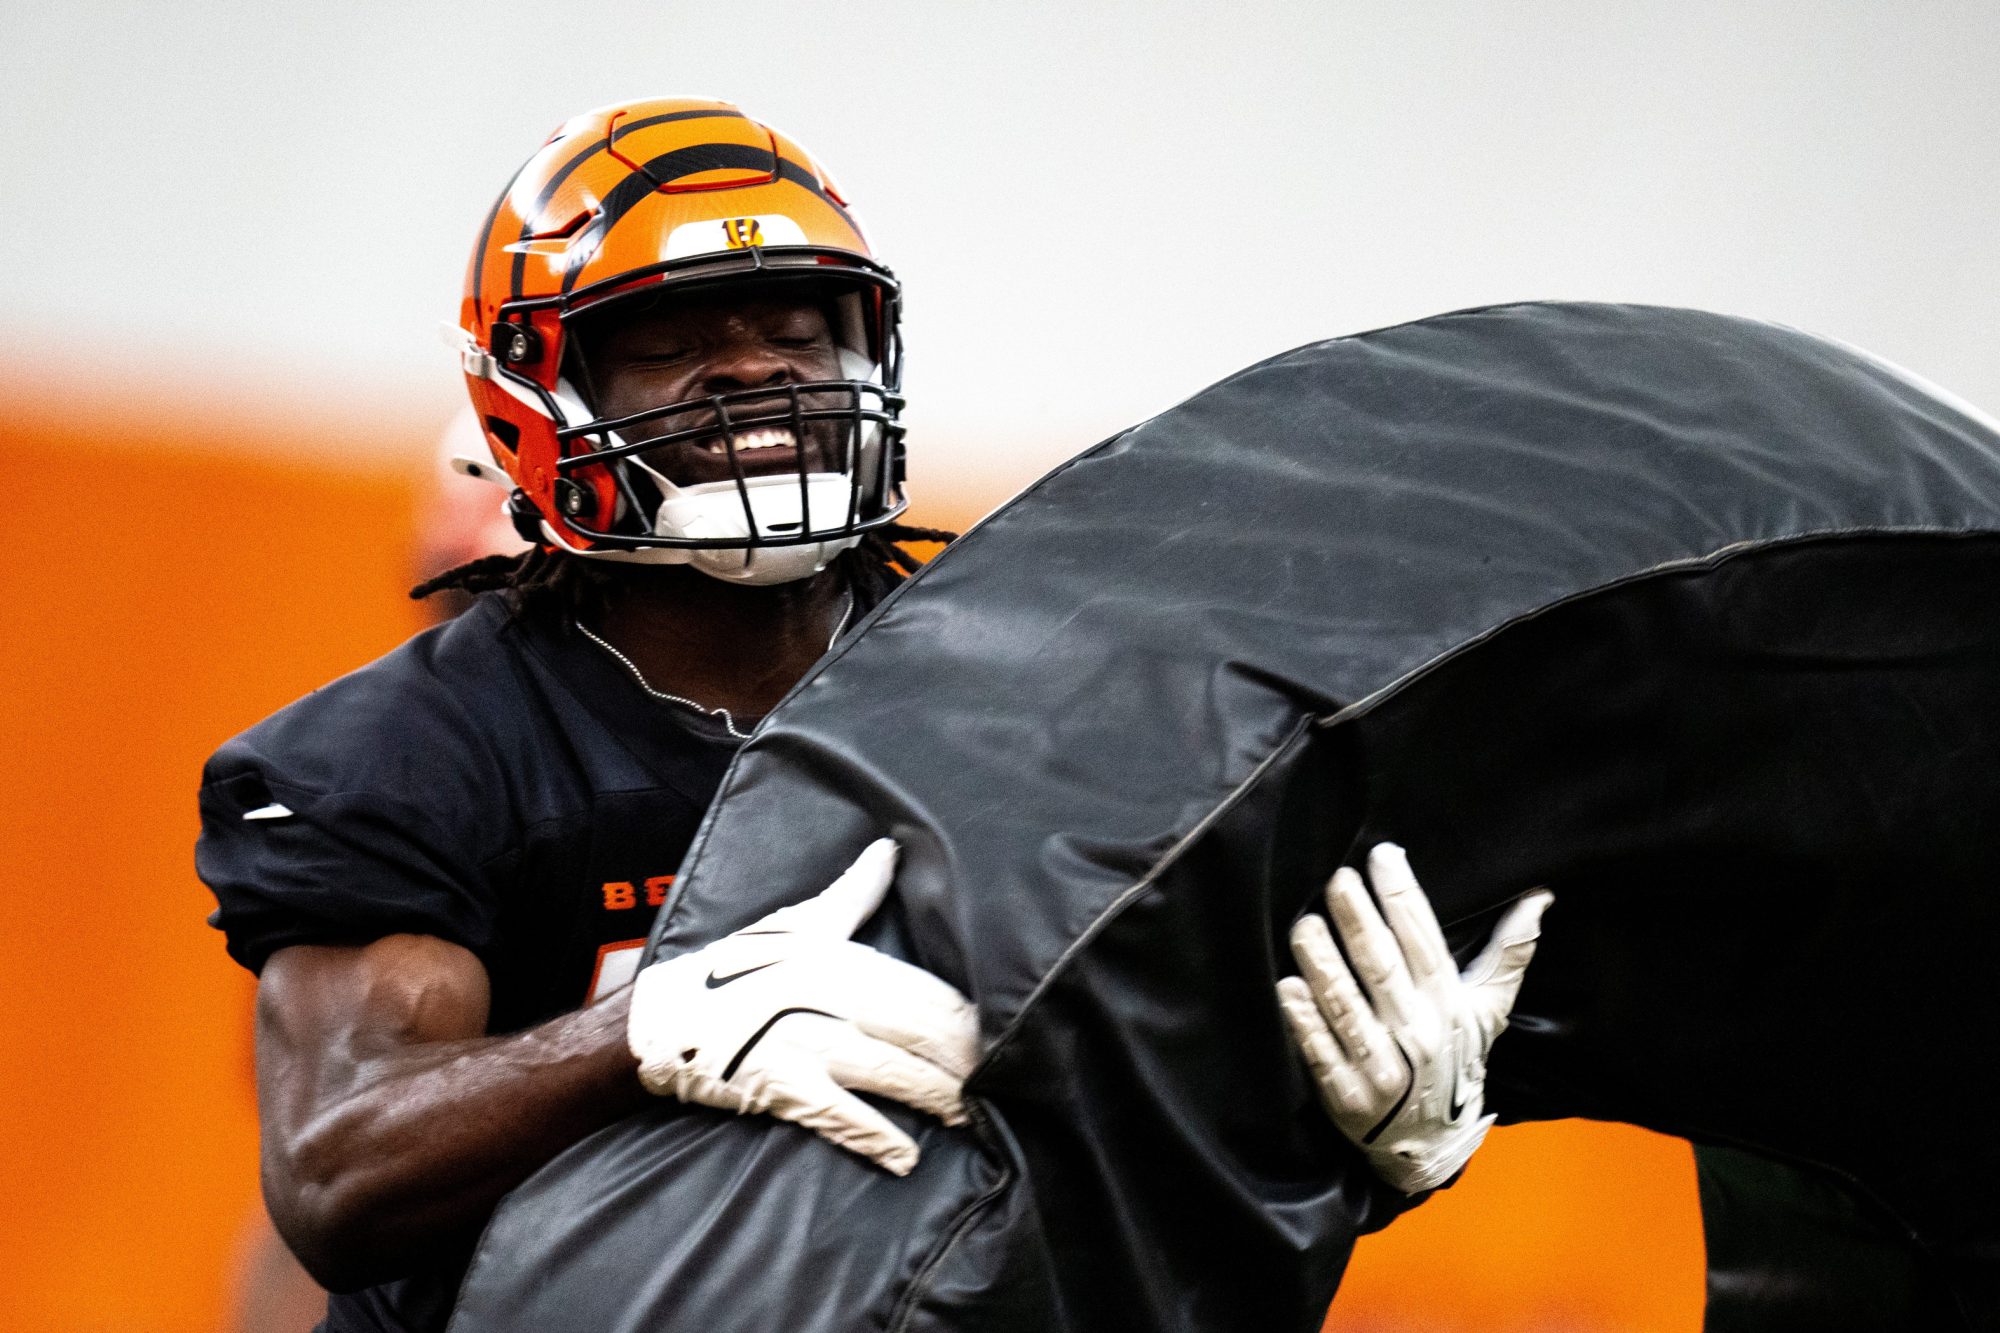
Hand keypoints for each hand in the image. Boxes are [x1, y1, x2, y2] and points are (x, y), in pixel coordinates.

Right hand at [627, 838, 977, 1174]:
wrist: (664, 1018)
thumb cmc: (735, 968)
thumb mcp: (797, 923)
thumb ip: (852, 893)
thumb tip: (890, 850)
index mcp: (842, 960)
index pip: (923, 989)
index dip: (964, 1016)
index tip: (1000, 1033)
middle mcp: (833, 999)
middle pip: (920, 1030)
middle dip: (964, 1059)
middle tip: (1001, 1081)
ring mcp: (810, 1045)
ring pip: (895, 1072)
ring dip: (939, 1098)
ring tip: (971, 1117)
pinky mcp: (786, 1088)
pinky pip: (844, 1116)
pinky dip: (879, 1138)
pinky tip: (907, 1156)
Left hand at [1276, 842, 1551, 1193]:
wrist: (1433, 1143)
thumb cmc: (1457, 1059)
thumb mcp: (1489, 1010)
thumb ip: (1510, 953)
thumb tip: (1540, 896)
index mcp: (1447, 1005)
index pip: (1423, 942)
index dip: (1403, 898)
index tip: (1384, 856)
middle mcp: (1416, 1034)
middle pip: (1382, 969)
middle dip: (1359, 922)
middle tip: (1337, 880)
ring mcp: (1381, 1067)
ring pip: (1348, 1008)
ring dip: (1324, 965)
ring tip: (1304, 925)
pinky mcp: (1347, 1095)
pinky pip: (1322, 1052)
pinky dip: (1305, 1021)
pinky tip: (1288, 987)